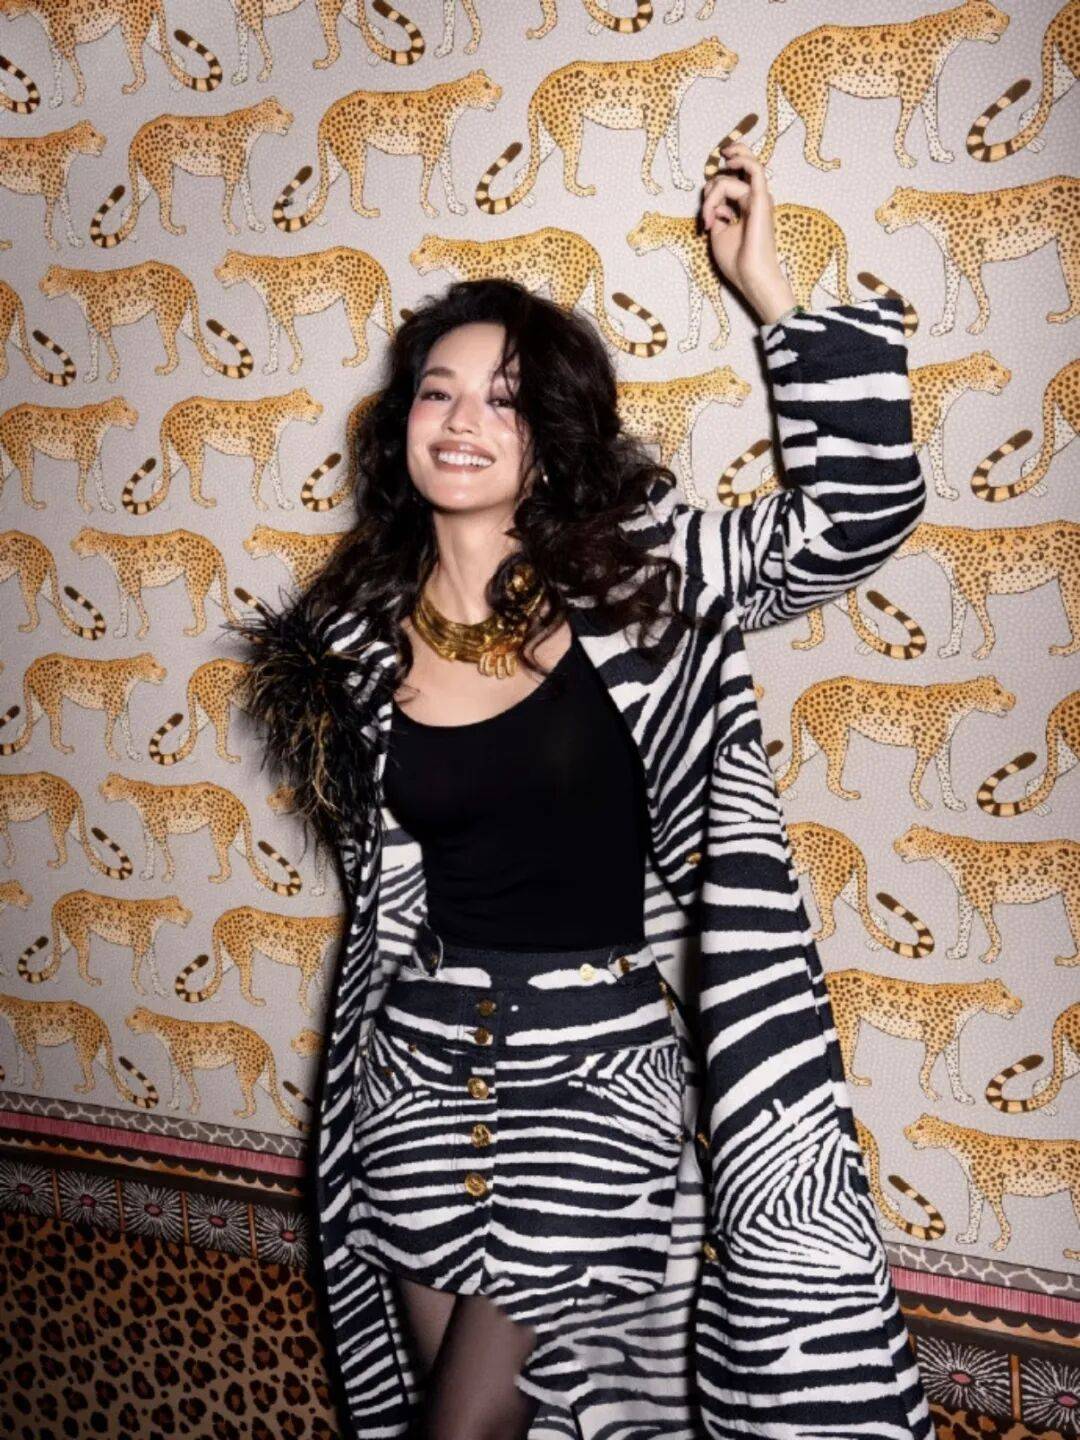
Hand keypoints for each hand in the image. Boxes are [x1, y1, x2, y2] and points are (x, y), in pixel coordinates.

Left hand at [702, 142, 795, 324]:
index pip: (724, 185)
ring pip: (730, 178)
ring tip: (711, 217)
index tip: (705, 223)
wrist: (751, 276)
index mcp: (744, 206)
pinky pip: (754, 169)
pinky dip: (741, 159)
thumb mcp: (718, 234)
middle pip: (727, 176)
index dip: (708, 198)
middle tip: (707, 217)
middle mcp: (753, 199)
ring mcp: (758, 197)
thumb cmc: (737, 261)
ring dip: (713, 196)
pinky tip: (729, 159)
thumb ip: (716, 212)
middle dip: (710, 192)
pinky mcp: (762, 199)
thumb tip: (714, 201)